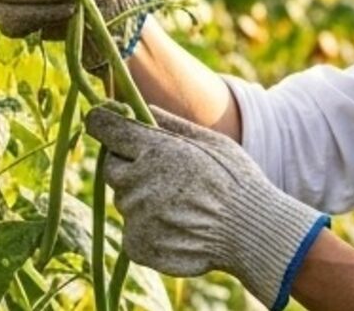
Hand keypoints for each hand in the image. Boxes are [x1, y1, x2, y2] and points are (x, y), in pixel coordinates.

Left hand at [84, 105, 329, 309]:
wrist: (250, 233)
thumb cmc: (235, 181)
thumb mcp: (211, 141)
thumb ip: (172, 124)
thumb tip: (143, 107)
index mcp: (155, 149)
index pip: (105, 128)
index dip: (103, 123)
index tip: (104, 123)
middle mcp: (137, 182)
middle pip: (112, 167)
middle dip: (128, 165)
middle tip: (162, 172)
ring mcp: (135, 217)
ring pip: (125, 200)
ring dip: (142, 198)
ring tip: (180, 204)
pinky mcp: (137, 246)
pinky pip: (133, 230)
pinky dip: (148, 228)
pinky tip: (178, 226)